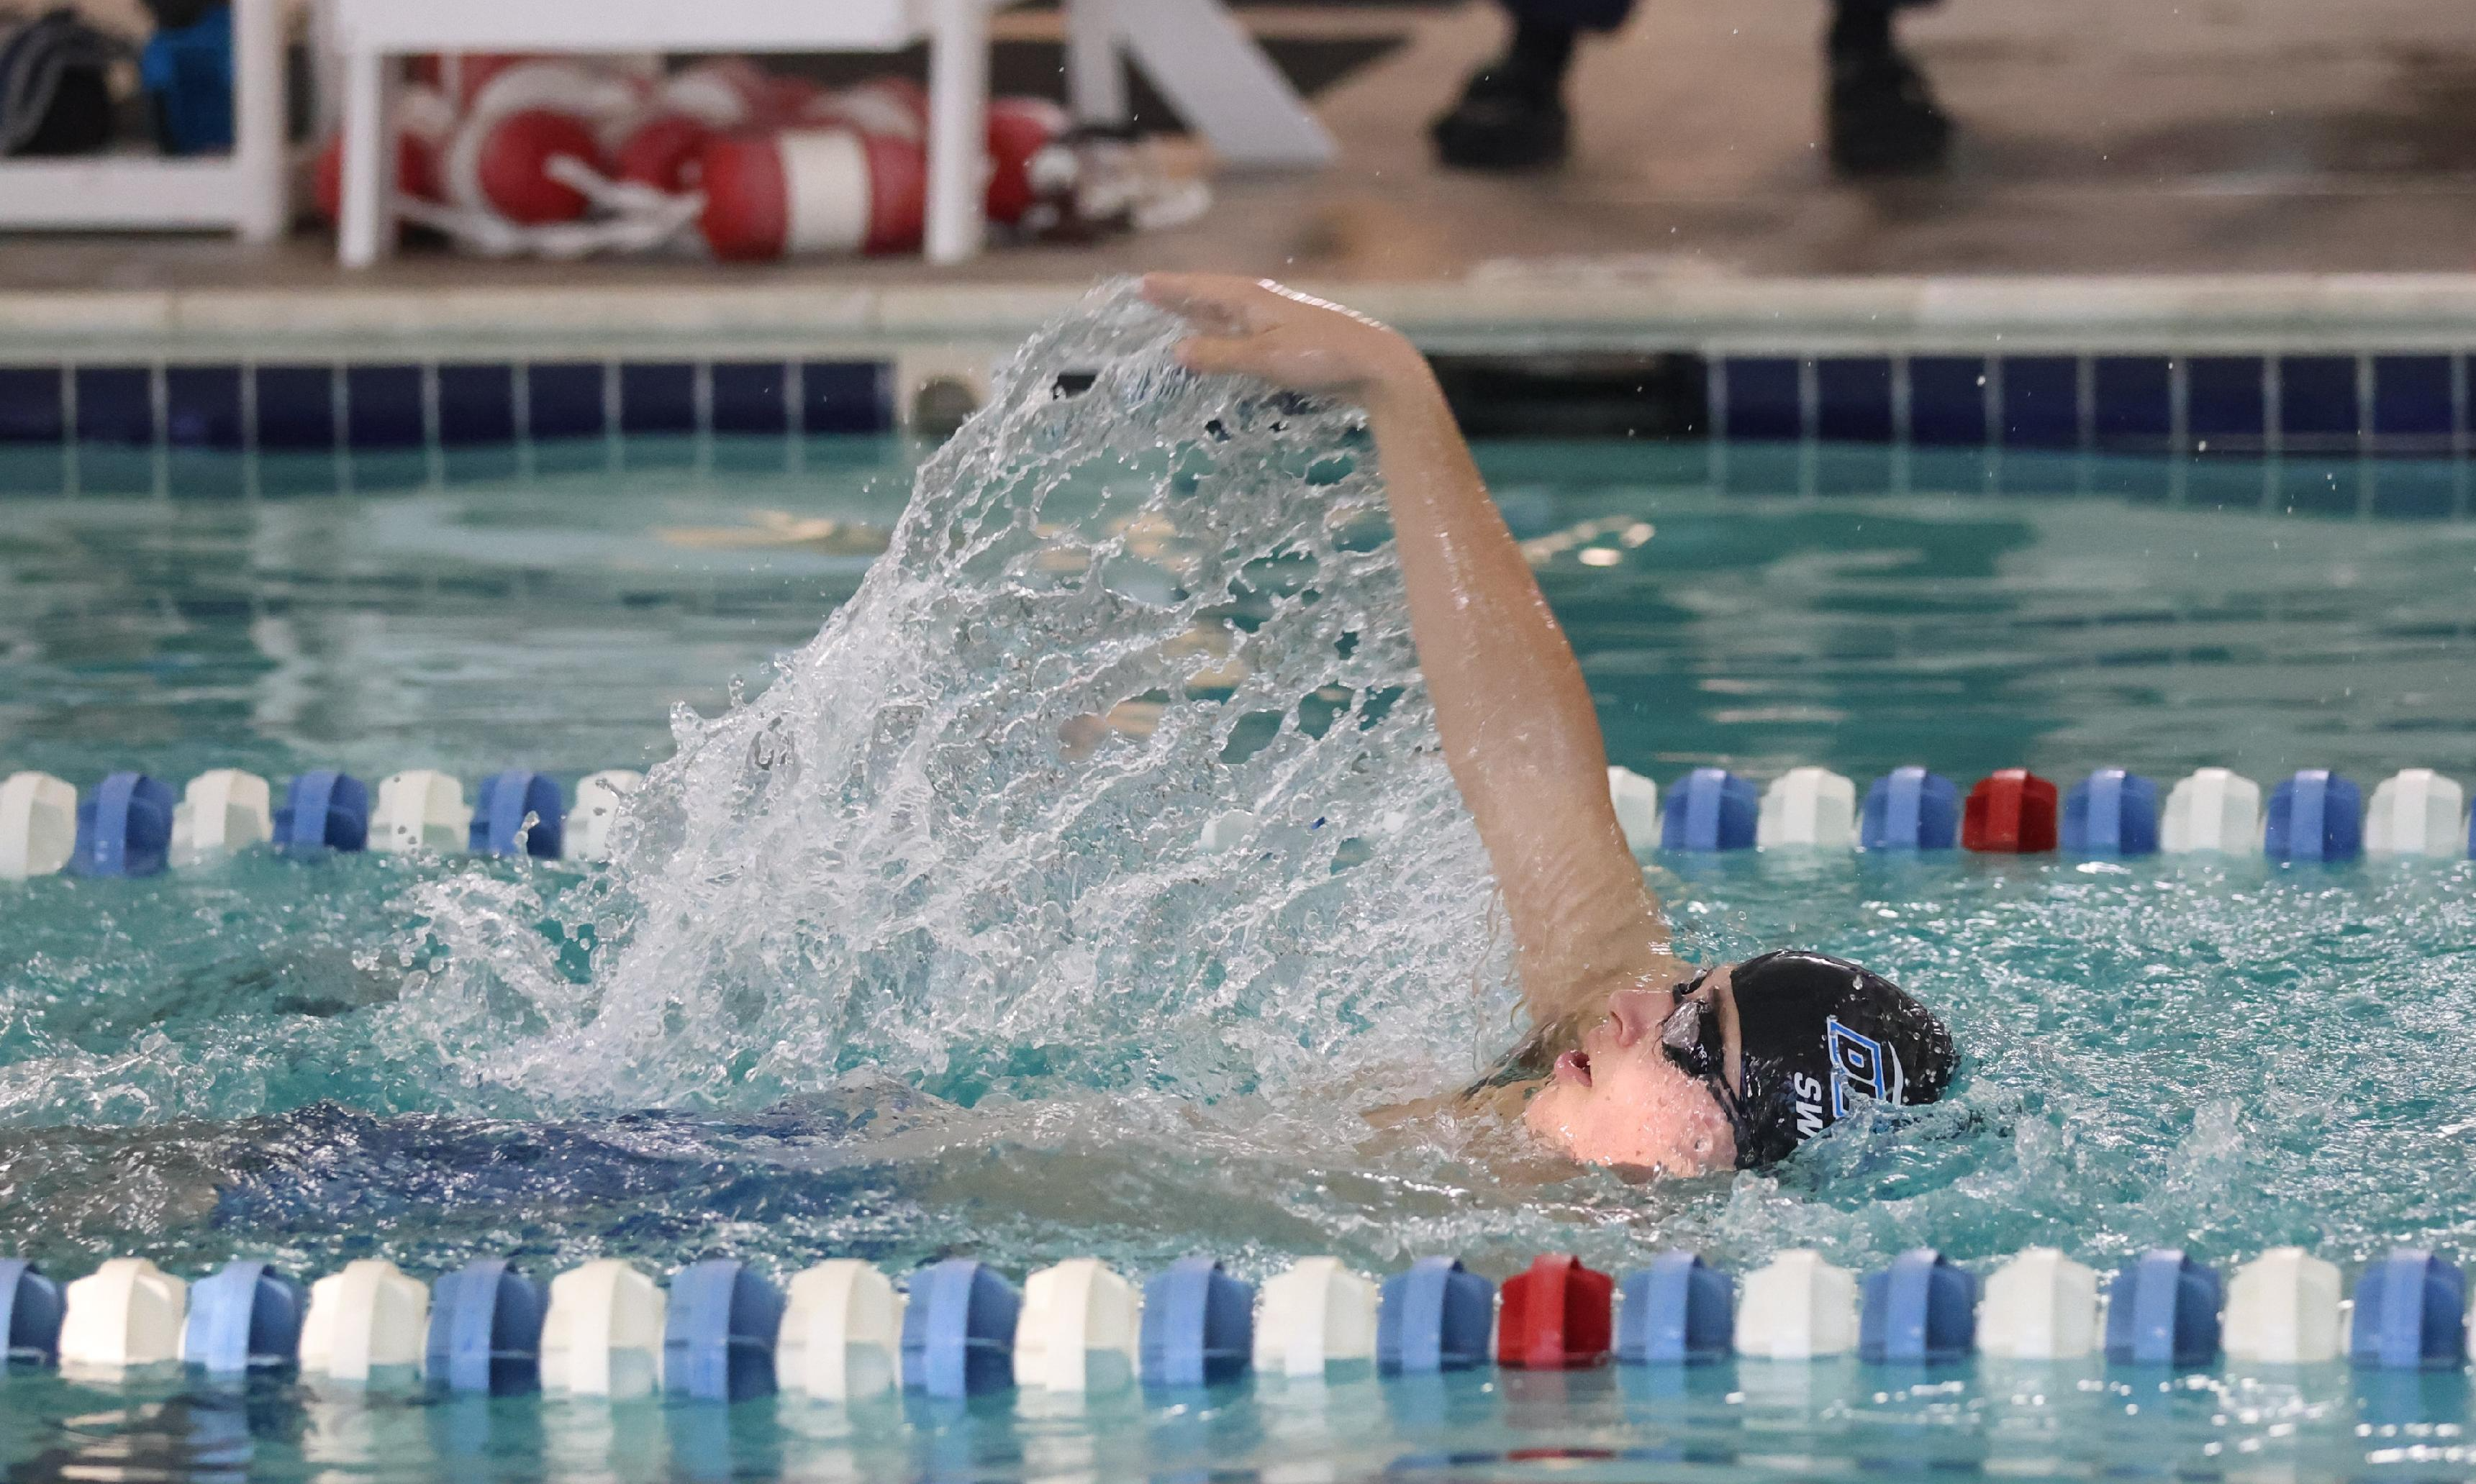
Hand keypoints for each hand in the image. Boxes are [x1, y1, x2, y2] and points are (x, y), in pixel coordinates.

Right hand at [1141, 273, 1434, 412]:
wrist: (1375, 365)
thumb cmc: (1322, 357)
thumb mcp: (1265, 358)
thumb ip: (1220, 355)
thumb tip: (1176, 350)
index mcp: (1253, 299)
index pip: (1201, 290)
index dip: (1171, 289)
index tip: (1142, 284)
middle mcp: (1263, 303)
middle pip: (1212, 297)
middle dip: (1181, 297)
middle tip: (1150, 293)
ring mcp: (1277, 321)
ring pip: (1228, 315)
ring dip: (1201, 315)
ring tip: (1176, 314)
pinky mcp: (1289, 341)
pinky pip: (1243, 332)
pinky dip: (1223, 334)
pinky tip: (1221, 342)